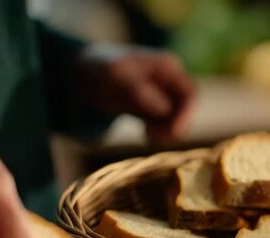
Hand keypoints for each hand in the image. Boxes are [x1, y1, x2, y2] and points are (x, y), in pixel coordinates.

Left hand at [78, 44, 194, 145]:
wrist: (80, 74)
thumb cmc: (99, 69)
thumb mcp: (116, 76)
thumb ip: (139, 91)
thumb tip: (164, 109)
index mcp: (167, 66)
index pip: (189, 94)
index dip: (185, 115)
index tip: (172, 134)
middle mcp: (168, 79)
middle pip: (185, 108)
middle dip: (175, 126)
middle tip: (155, 139)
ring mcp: (161, 93)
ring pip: (176, 118)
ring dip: (167, 132)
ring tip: (148, 137)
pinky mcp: (151, 107)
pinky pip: (164, 123)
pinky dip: (159, 132)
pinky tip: (146, 136)